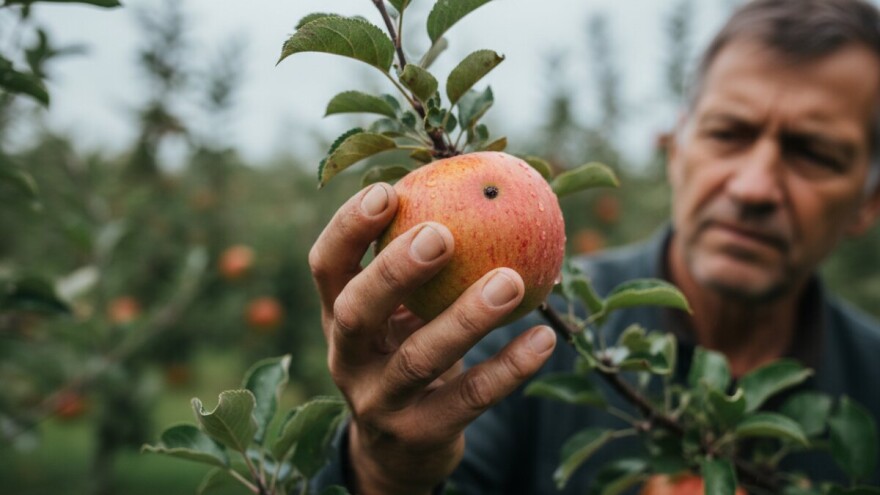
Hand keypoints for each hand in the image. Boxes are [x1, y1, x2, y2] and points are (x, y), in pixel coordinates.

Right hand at [309, 183, 556, 494]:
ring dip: (466, 318)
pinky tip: (544, 338)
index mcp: (338, 315)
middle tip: (443, 235)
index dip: (348, 228)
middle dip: (395, 271)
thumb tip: (479, 184)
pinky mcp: (418, 435)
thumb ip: (423, 265)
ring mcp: (379, 402)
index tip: (388, 191)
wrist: (398, 449)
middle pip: (358, 312)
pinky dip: (508, 367)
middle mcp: (348, 358)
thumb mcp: (401, 312)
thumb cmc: (407, 351)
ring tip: (510, 281)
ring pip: (418, 359)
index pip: (327, 266)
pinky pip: (469, 399)